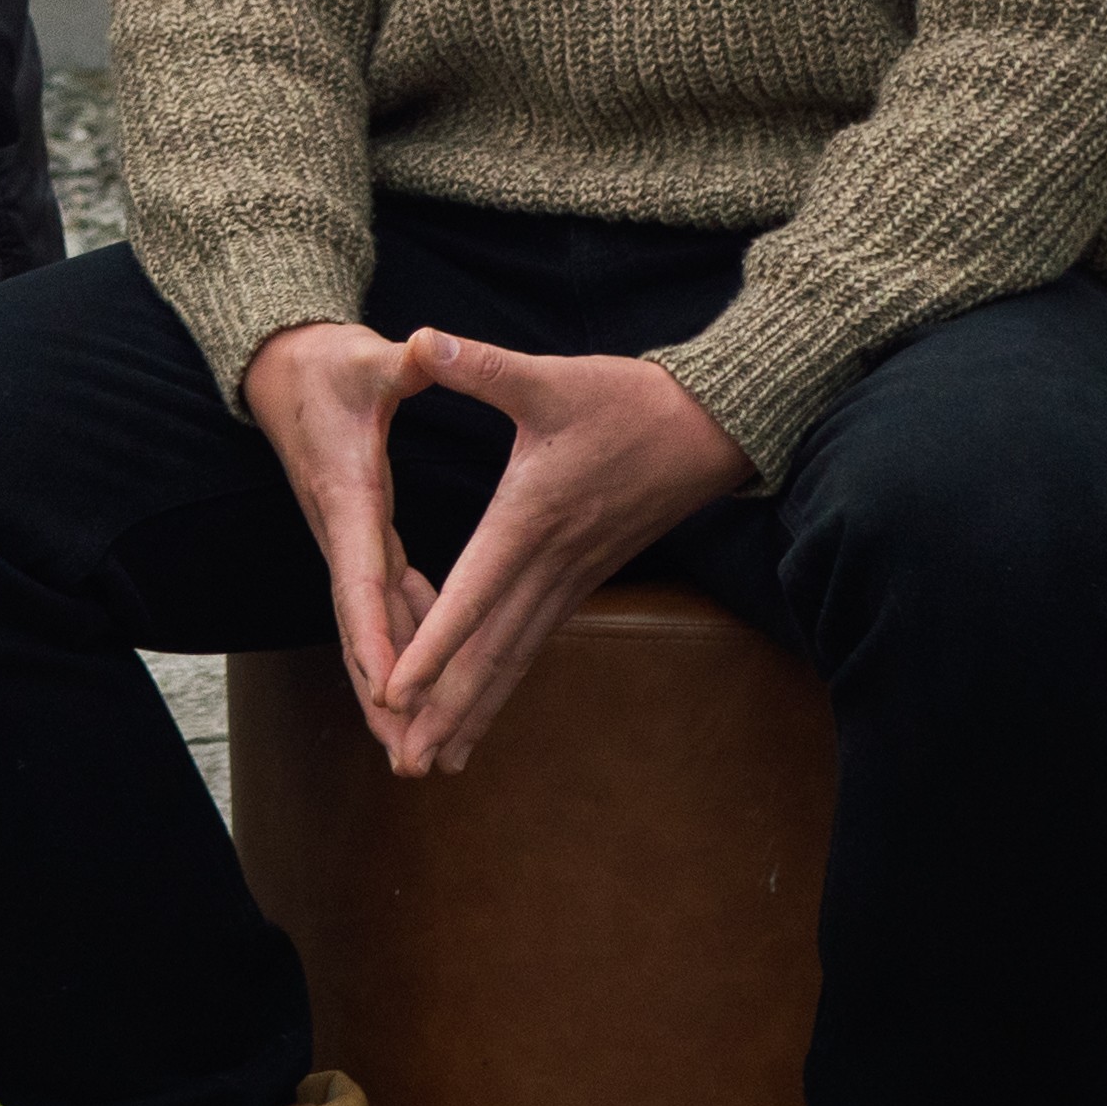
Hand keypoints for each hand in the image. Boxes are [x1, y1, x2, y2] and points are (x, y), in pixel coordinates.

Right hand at [243, 322, 437, 732]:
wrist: (280, 366)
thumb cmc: (326, 363)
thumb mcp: (366, 358)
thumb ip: (401, 363)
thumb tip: (424, 346)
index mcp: (348, 498)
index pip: (362, 579)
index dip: (378, 637)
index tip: (393, 688)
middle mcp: (342, 532)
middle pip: (361, 629)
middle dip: (380, 694)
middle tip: (406, 752)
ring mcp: (348, 540)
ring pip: (368, 627)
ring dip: (387, 686)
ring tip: (414, 745)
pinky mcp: (358, 537)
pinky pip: (380, 605)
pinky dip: (399, 646)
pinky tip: (426, 681)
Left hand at [374, 337, 753, 776]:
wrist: (711, 426)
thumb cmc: (629, 401)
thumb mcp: (551, 377)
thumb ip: (481, 366)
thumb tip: (420, 340)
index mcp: (530, 520)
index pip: (472, 594)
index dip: (432, 645)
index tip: (394, 692)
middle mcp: (549, 564)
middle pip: (491, 652)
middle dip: (444, 710)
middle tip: (403, 765)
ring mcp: (570, 579)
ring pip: (513, 659)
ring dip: (473, 712)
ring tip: (433, 764)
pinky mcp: (581, 580)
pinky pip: (532, 645)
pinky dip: (502, 685)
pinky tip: (479, 715)